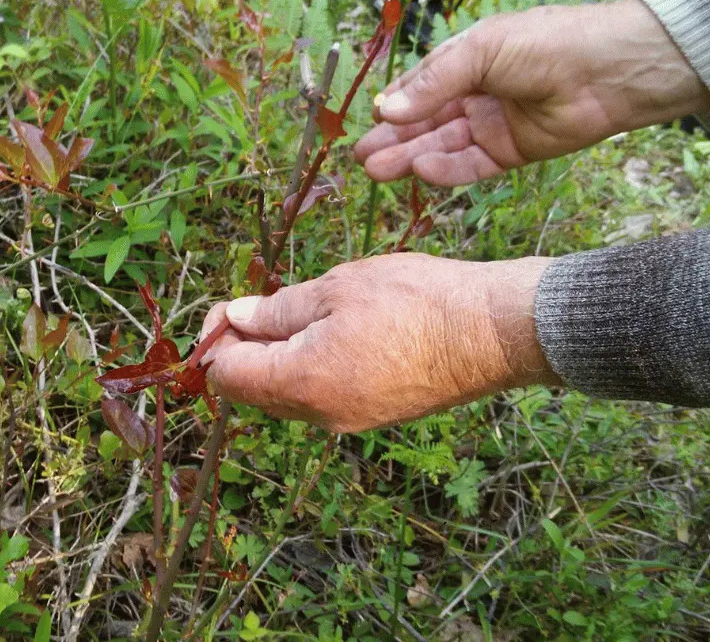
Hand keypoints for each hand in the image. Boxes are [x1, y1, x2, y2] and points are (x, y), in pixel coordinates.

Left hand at [200, 254, 558, 432]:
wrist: (492, 332)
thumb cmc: (415, 301)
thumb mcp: (337, 289)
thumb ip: (277, 310)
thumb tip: (236, 318)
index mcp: (302, 383)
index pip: (228, 375)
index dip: (217, 338)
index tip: (229, 305)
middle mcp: (320, 415)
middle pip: (254, 389)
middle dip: (245, 347)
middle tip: (261, 302)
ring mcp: (349, 420)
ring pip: (288, 393)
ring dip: (279, 355)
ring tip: (302, 310)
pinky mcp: (374, 414)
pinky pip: (321, 395)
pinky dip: (310, 365)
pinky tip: (332, 329)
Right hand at [354, 0, 709, 185]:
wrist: (609, 70)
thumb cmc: (545, 44)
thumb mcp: (480, 52)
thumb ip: (434, 83)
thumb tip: (388, 110)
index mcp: (466, 61)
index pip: (420, 87)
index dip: (395, 105)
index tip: (370, 122)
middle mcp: (475, 94)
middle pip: (425, 122)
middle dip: (393, 139)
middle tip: (360, 158)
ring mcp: (492, 125)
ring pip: (441, 146)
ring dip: (409, 157)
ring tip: (376, 170)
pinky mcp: (510, 153)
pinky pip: (471, 166)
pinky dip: (446, 170)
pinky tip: (421, 170)